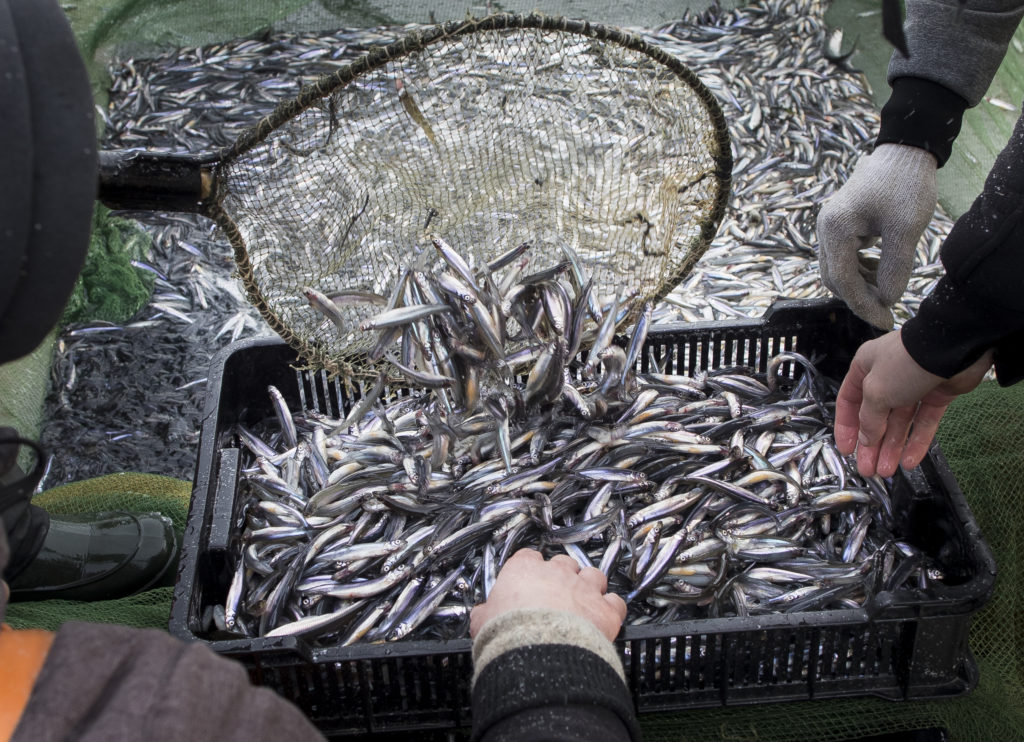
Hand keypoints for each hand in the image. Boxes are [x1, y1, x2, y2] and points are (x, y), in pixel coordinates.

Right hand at [470, 549, 626, 641]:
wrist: (538, 655)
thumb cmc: (509, 636)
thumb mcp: (482, 622)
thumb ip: (484, 613)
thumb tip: (480, 616)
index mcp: (524, 571)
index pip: (529, 557)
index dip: (530, 569)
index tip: (529, 580)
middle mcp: (557, 573)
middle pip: (564, 562)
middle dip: (563, 576)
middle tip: (557, 594)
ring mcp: (584, 588)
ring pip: (594, 574)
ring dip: (591, 585)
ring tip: (585, 600)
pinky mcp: (605, 609)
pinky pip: (616, 601)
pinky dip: (612, 608)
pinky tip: (607, 616)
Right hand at [817, 143, 936, 328]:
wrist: (903, 153)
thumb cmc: (905, 185)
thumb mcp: (906, 228)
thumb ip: (895, 266)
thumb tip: (888, 299)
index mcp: (836, 228)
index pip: (843, 280)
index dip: (864, 304)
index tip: (886, 319)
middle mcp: (825, 229)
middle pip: (835, 279)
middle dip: (860, 297)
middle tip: (889, 311)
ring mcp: (829, 228)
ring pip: (838, 271)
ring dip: (860, 285)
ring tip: (888, 289)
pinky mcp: (839, 227)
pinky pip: (844, 259)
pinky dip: (861, 271)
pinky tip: (882, 271)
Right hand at [834, 330, 991, 476]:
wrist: (952, 349)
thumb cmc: (903, 364)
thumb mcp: (875, 391)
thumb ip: (868, 419)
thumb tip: (866, 440)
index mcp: (865, 368)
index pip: (849, 401)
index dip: (847, 427)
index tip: (847, 451)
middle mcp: (887, 377)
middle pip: (876, 416)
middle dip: (872, 444)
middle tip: (868, 469)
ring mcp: (913, 387)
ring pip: (900, 423)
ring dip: (892, 447)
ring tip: (887, 471)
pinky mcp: (937, 395)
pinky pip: (924, 422)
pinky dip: (916, 442)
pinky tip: (909, 461)